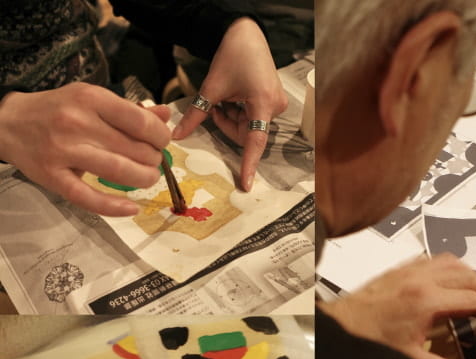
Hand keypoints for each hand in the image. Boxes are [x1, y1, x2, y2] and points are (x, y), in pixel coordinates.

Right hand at [0, 83, 170, 215]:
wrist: (9, 123)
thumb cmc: (59, 111)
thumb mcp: (93, 101)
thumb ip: (130, 111)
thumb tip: (166, 116)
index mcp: (90, 98)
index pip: (140, 122)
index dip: (160, 137)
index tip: (161, 143)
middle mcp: (77, 122)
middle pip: (135, 149)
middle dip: (153, 159)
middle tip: (152, 162)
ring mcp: (63, 151)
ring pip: (120, 172)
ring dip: (143, 179)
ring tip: (146, 178)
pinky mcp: (53, 177)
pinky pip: (89, 198)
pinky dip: (115, 207)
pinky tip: (132, 209)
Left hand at [172, 17, 287, 191]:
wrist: (247, 33)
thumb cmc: (232, 55)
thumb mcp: (211, 87)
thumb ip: (196, 114)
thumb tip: (177, 135)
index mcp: (262, 103)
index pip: (255, 141)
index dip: (249, 164)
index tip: (246, 184)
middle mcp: (274, 108)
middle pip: (246, 134)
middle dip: (228, 124)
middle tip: (217, 105)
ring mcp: (275, 106)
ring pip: (247, 128)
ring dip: (232, 118)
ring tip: (226, 97)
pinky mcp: (272, 103)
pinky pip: (252, 118)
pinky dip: (238, 112)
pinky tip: (235, 97)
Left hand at [319, 254, 475, 358]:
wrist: (338, 327)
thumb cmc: (371, 343)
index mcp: (428, 301)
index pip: (472, 300)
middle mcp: (421, 279)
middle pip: (467, 276)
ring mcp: (409, 270)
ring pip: (450, 262)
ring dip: (469, 274)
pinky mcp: (398, 269)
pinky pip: (431, 260)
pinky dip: (447, 267)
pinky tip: (449, 280)